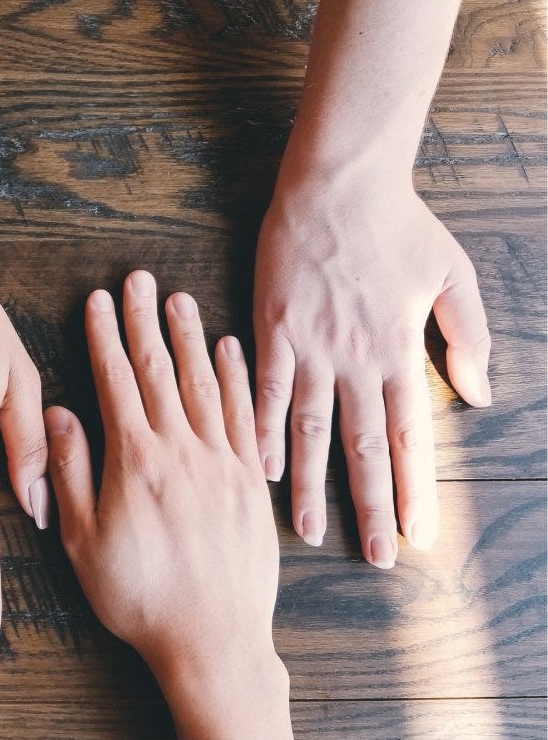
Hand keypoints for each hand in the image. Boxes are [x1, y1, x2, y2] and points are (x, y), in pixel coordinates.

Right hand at [46, 271, 289, 739]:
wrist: (213, 640)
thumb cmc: (139, 597)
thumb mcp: (82, 540)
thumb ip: (69, 472)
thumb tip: (57, 414)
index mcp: (135, 461)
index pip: (117, 382)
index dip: (105, 336)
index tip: (99, 300)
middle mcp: (182, 450)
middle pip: (160, 371)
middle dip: (145, 321)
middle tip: (139, 279)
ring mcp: (223, 463)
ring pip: (205, 384)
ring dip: (190, 338)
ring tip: (179, 299)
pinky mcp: (251, 482)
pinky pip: (245, 415)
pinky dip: (237, 378)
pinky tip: (230, 351)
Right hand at [254, 179, 490, 565]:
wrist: (338, 183)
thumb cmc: (398, 224)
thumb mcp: (453, 275)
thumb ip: (467, 338)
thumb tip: (479, 397)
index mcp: (399, 351)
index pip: (409, 435)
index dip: (414, 489)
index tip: (419, 535)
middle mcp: (356, 359)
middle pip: (362, 446)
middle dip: (370, 506)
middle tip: (375, 557)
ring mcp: (310, 346)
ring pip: (311, 429)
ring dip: (309, 484)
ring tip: (306, 531)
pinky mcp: (273, 328)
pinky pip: (266, 389)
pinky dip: (262, 430)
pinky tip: (259, 467)